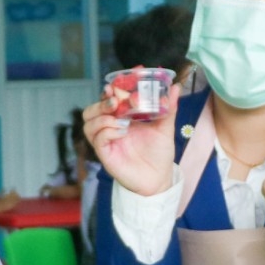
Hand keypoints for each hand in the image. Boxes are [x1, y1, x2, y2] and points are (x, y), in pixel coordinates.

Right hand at [84, 84, 176, 198]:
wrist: (159, 178)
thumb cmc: (159, 153)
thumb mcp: (165, 127)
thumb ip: (169, 107)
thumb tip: (176, 87)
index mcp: (121, 118)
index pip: (106, 100)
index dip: (107, 92)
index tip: (114, 86)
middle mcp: (110, 128)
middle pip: (90, 111)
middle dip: (100, 103)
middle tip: (114, 101)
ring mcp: (106, 141)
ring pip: (88, 124)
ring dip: (102, 117)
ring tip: (121, 120)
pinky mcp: (105, 154)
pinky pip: (97, 139)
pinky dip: (107, 131)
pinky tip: (122, 132)